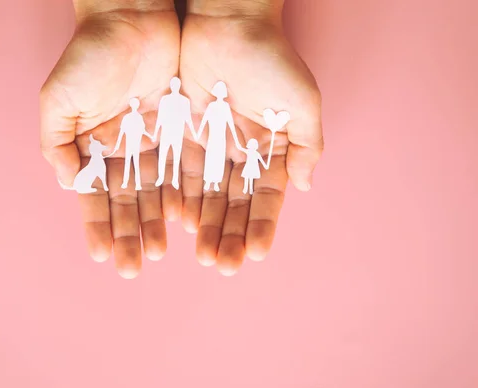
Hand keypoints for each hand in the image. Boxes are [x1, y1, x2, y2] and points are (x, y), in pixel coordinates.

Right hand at [40, 1, 179, 278]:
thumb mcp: (59, 98)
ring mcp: (153, 141)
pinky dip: (182, 194)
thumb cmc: (90, 54)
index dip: (98, 225)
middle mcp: (123, 150)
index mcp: (92, 146)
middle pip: (127, 201)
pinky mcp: (181, 130)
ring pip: (156, 191)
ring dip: (155, 222)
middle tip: (134, 268)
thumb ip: (56, 142)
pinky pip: (184, 169)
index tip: (103, 255)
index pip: (95, 196)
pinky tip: (183, 220)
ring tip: (159, 252)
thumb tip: (67, 183)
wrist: (132, 18)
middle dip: (129, 234)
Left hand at [179, 0, 323, 275]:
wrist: (228, 21)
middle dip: (229, 235)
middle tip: (222, 265)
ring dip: (204, 226)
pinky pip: (179, 172)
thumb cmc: (271, 58)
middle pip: (233, 204)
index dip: (261, 225)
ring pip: (206, 194)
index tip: (255, 254)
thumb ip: (306, 145)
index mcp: (270, 149)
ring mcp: (210, 145)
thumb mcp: (301, 101)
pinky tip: (179, 222)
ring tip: (201, 256)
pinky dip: (180, 197)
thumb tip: (306, 185)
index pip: (265, 198)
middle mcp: (239, 153)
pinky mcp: (182, 133)